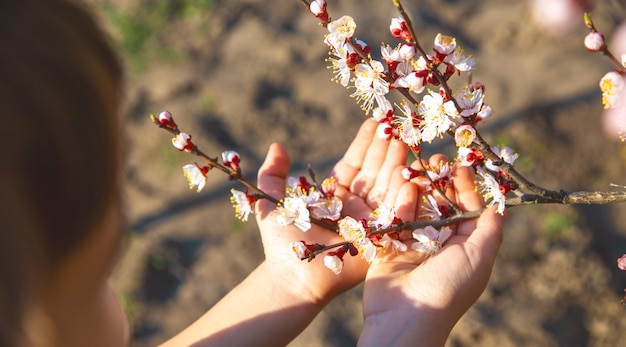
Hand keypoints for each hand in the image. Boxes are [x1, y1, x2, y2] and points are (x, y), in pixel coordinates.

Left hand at [255, 119, 409, 305]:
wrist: (291, 278)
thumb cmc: (282, 243)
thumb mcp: (272, 202)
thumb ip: (273, 174)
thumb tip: (277, 145)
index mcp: (336, 195)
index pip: (355, 163)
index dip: (365, 143)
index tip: (376, 120)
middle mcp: (357, 206)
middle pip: (375, 172)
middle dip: (386, 148)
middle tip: (396, 124)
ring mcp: (371, 222)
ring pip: (388, 188)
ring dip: (397, 164)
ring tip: (404, 141)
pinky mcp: (381, 239)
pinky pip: (396, 214)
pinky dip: (404, 195)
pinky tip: (410, 174)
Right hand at [358, 155, 505, 346]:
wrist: (405, 314)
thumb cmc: (447, 288)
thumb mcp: (478, 258)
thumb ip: (490, 230)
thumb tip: (501, 207)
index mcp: (464, 246)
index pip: (467, 208)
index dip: (465, 186)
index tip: (461, 163)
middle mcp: (440, 243)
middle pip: (441, 203)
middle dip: (440, 181)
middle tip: (435, 159)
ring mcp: (413, 243)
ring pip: (418, 206)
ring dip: (419, 185)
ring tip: (418, 166)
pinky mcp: (390, 244)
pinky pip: (396, 216)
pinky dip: (400, 201)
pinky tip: (404, 186)